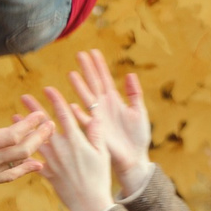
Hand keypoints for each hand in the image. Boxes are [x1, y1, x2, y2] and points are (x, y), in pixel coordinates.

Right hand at [0, 95, 51, 210]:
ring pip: (19, 161)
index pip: (10, 135)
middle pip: (22, 149)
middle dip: (39, 135)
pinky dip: (27, 169)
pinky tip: (38, 165)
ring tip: (48, 136)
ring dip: (36, 148)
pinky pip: (11, 175)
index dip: (28, 125)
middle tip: (52, 123)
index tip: (40, 114)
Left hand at [21, 89, 116, 210]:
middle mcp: (61, 150)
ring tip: (14, 116)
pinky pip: (32, 161)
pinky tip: (16, 144)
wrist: (90, 204)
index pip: (63, 115)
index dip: (55, 100)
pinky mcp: (47, 174)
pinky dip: (23, 151)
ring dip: (24, 128)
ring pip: (34, 141)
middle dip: (34, 110)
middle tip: (24, 97)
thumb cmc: (100, 178)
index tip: (48, 89)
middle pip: (44, 125)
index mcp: (76, 141)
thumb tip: (93, 114)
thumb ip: (96, 132)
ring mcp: (52, 162)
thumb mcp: (103, 153)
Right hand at [66, 48, 152, 196]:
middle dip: (87, 70)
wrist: (135, 158)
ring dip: (80, 88)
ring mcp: (99, 118)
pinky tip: (71, 106)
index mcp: (114, 101)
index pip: (105, 79)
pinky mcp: (97, 132)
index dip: (99, 66)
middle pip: (94, 84)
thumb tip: (130, 74)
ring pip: (88, 99)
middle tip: (79, 54)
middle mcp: (104, 107)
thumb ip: (134, 93)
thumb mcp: (139, 112)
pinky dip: (79, 114)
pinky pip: (86, 121)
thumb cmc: (137, 137)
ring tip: (72, 74)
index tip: (93, 51)